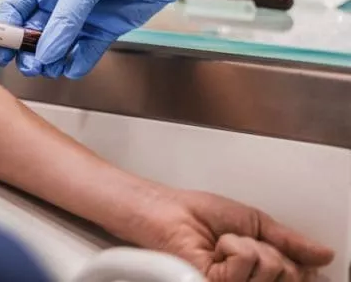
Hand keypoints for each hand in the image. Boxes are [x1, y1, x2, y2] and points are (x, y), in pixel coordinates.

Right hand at [0, 0, 220, 77]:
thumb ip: (66, 18)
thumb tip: (46, 51)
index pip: (16, 7)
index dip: (5, 28)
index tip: (3, 49)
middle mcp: (60, 2)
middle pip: (31, 33)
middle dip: (27, 52)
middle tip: (31, 66)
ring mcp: (81, 18)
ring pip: (55, 47)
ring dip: (50, 61)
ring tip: (52, 68)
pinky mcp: (102, 32)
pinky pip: (83, 54)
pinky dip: (77, 64)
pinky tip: (75, 67)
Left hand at [134, 189, 333, 280]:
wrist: (165, 211)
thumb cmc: (197, 213)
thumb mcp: (253, 222)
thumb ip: (288, 240)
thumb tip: (322, 254)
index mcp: (260, 268)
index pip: (297, 276)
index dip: (293, 261)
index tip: (269, 245)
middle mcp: (249, 281)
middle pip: (289, 274)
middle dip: (266, 246)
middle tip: (236, 239)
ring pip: (270, 268)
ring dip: (245, 244)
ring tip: (221, 243)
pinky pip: (245, 263)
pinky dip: (232, 247)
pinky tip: (214, 249)